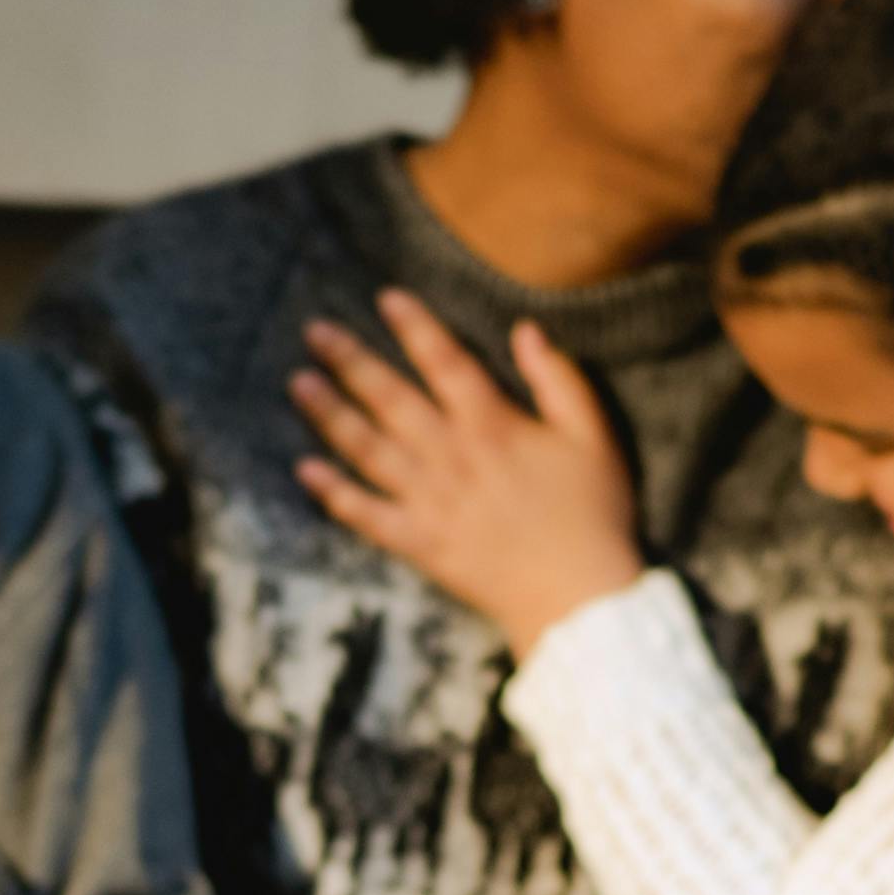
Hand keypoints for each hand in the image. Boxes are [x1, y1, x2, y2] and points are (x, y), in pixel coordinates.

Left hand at [291, 287, 644, 654]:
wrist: (578, 597)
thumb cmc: (594, 514)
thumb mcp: (593, 436)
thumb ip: (559, 379)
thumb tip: (526, 330)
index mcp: (492, 425)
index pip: (444, 361)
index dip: (414, 326)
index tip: (385, 297)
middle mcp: (450, 455)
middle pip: (390, 397)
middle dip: (349, 360)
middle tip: (314, 330)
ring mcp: (429, 501)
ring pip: (367, 449)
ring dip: (330, 414)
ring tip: (298, 383)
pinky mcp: (419, 543)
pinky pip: (366, 514)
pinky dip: (334, 494)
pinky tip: (305, 470)